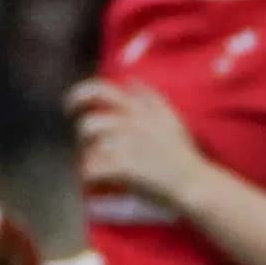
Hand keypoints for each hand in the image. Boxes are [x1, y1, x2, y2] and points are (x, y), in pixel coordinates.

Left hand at [68, 78, 212, 210]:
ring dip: (91, 159)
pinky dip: (91, 178)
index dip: (79, 95)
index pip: (100, 90)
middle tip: (85, 143)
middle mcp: (130, 124)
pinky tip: (101, 182)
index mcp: (138, 110)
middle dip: (83, 136)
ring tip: (102, 166)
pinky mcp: (122, 167)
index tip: (70, 106)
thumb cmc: (183, 154)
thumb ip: (149, 97)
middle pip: (89, 123)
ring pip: (89, 149)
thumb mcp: (170, 118)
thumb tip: (129, 81)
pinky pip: (91, 170)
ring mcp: (125, 145)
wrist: (194, 183)